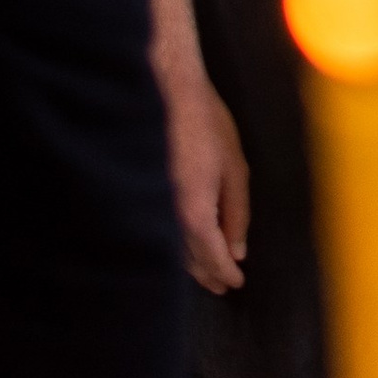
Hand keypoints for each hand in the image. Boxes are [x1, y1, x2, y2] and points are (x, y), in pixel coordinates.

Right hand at [163, 61, 247, 293]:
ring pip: (169, 249)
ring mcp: (149, 206)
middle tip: (222, 286)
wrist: (164, 91)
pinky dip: (171, 244)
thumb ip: (238, 212)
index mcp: (194, 212)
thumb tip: (240, 249)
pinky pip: (156, 230)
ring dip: (188, 263)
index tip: (236, 284)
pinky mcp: (137, 196)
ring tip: (205, 272)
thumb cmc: (204, 124)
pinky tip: (180, 245)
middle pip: (188, 260)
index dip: (225, 273)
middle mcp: (166, 217)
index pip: (212, 258)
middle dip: (207, 274)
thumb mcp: (235, 168)